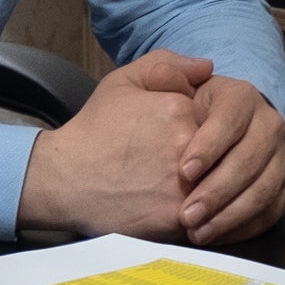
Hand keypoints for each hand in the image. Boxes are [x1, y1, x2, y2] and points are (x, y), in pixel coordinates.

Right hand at [16, 51, 209, 235]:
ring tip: (174, 187)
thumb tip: (207, 68)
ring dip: (207, 187)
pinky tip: (177, 208)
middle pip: (221, 152)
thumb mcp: (122, 83)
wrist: (64, 179)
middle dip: (206, 158)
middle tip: (171, 164)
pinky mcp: (178, 218)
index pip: (216, 117)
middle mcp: (187, 144)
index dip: (200, 128)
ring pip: (217, 185)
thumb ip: (166, 66)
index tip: (176, 137)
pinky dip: (201, 214)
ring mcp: (185, 183)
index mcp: (178, 108)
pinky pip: (208, 216)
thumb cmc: (94, 130)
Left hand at [172, 75, 284, 245]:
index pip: (231, 118)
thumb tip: (201, 66)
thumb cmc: (165, 111)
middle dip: (218, 190)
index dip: (210, 146)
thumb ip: (165, 68)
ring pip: (264, 189)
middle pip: (251, 159)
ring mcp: (279, 157)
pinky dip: (244, 227)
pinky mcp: (282, 186)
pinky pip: (271, 211)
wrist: (187, 133)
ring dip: (231, 214)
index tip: (184, 171)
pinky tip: (215, 236)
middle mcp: (267, 124)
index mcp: (239, 95)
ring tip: (197, 232)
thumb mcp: (152, 82)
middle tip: (187, 214)